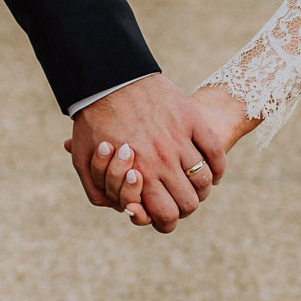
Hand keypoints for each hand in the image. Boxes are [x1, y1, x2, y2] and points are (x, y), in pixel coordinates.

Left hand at [63, 74, 225, 232]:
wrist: (107, 78)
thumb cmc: (93, 121)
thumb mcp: (83, 161)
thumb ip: (99, 192)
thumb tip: (122, 209)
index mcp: (138, 174)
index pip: (166, 216)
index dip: (168, 222)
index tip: (165, 214)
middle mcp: (162, 160)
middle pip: (190, 203)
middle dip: (185, 207)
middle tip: (179, 199)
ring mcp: (179, 139)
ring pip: (204, 180)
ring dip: (202, 187)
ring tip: (193, 183)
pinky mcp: (191, 119)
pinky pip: (214, 151)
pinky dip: (218, 166)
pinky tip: (212, 170)